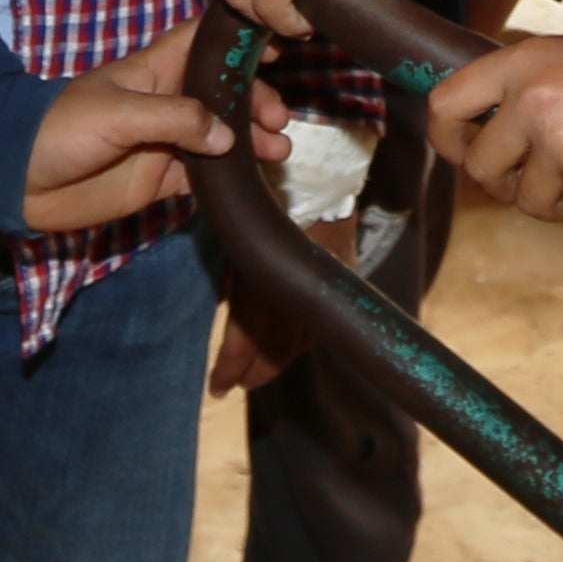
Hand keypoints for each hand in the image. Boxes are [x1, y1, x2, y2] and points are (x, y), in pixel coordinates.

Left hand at [20, 16, 283, 236]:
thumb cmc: (62, 129)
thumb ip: (175, 118)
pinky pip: (205, 174)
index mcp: (154, 70)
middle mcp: (166, 102)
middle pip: (223, 93)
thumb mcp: (118, 114)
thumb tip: (228, 136)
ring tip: (278, 150)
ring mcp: (165, 142)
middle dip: (255, 100)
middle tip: (278, 120)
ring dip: (251, 140)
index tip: (277, 47)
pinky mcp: (160, 179)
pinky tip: (254, 181)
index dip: (238, 42)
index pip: (202, 43)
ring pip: (221, 136)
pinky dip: (231, 176)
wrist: (17, 179)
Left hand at [210, 210, 359, 394]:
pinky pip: (320, 326)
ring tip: (253, 376)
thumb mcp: (242, 235)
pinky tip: (286, 351)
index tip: (217, 386)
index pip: (247, 334)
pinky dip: (300, 344)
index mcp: (265, 273)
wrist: (319, 174)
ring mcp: (326, 285)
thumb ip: (236, 276)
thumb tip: (222, 310)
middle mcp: (298, 285)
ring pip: (299, 343)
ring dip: (274, 364)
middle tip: (231, 386)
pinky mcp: (345, 280)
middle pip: (274, 346)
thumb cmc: (268, 199)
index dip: (231, 365)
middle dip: (251, 372)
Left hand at [427, 20, 562, 224]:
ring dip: (561, 204)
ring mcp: (559, 140)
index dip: (449, 139)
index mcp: (521, 63)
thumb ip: (534, 90)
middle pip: (481, 168)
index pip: (445, 105)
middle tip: (546, 184)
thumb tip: (502, 135)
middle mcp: (530, 100)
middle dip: (509, 186)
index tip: (467, 153)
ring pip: (530, 202)